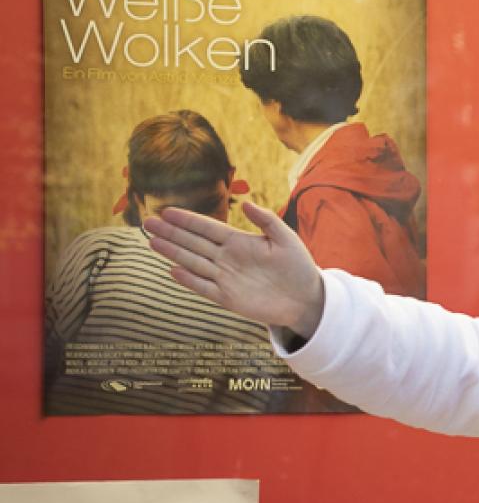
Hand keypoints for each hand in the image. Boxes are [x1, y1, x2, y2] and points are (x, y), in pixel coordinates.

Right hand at [142, 200, 327, 336]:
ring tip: (152, 241)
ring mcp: (225, 278)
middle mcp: (227, 258)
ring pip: (193, 262)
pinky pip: (204, 288)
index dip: (187, 220)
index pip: (207, 228)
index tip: (166, 211)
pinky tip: (173, 270)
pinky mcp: (228, 298)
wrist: (307, 299)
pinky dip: (190, 280)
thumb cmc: (298, 267)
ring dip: (173, 253)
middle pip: (193, 243)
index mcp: (239, 242)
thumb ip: (267, 220)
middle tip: (148, 222)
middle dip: (171, 232)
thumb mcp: (286, 239)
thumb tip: (246, 203)